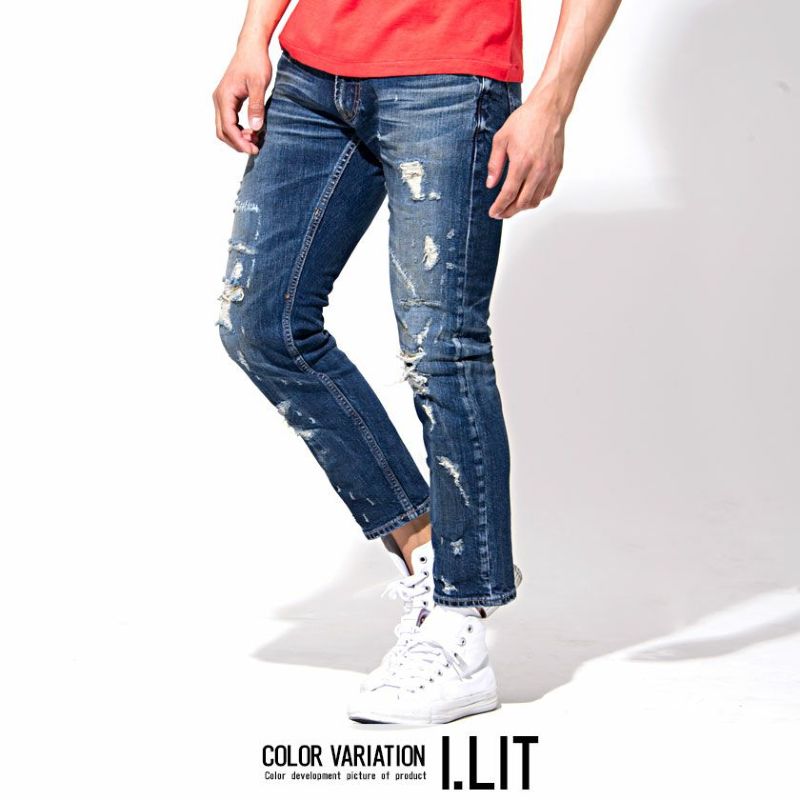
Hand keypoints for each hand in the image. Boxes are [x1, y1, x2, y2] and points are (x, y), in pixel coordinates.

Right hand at [212, 41, 271, 154]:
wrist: (252, 47)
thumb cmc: (255, 62)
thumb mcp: (259, 85)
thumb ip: (256, 106)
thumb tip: (255, 128)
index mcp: (224, 97)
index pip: (227, 127)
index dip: (239, 142)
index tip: (253, 149)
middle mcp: (219, 100)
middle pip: (222, 131)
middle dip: (237, 143)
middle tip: (255, 148)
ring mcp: (222, 100)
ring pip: (224, 128)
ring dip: (238, 138)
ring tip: (255, 139)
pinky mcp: (227, 100)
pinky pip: (229, 121)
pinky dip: (238, 130)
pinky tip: (252, 131)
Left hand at [486, 89, 566, 217]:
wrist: (548, 110)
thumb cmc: (525, 121)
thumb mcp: (501, 139)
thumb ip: (495, 164)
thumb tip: (491, 184)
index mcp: (521, 163)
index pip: (508, 194)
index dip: (499, 207)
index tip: (493, 213)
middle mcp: (537, 170)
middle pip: (522, 202)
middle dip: (510, 211)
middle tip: (501, 213)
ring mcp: (549, 171)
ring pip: (536, 200)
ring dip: (523, 207)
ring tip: (513, 206)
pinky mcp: (557, 169)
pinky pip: (547, 192)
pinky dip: (536, 198)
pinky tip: (527, 196)